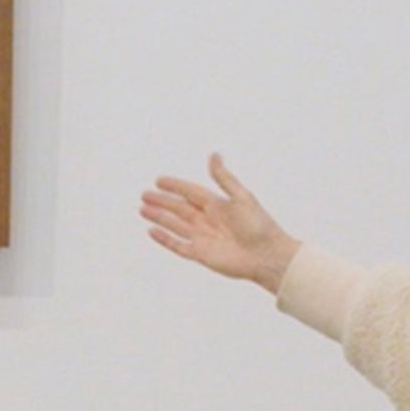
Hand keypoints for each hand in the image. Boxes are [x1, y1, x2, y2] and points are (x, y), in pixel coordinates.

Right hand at [141, 154, 299, 290]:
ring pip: (175, 224)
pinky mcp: (200, 254)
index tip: (159, 180)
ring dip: (159, 217)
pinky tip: (152, 230)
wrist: (266, 255)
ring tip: (143, 209)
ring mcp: (203, 238)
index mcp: (218, 205)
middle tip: (145, 195)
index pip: (191, 192)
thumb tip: (214, 155)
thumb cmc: (259, 225)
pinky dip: (164, 239)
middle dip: (162, 201)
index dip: (175, 186)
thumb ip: (223, 178)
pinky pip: (177, 245)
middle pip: (179, 208)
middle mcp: (208, 220)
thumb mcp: (241, 196)